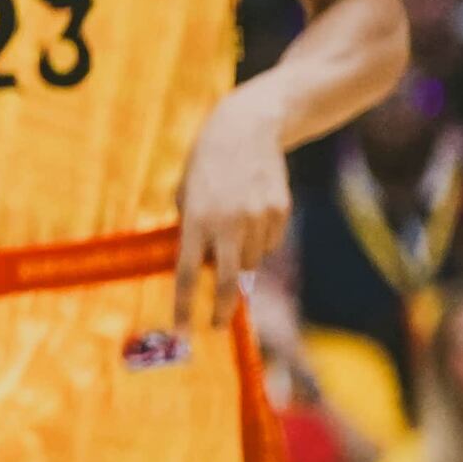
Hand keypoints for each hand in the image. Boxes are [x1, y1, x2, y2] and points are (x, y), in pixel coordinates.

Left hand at [170, 95, 289, 333]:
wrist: (246, 129)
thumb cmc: (207, 165)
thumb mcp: (186, 194)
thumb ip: (190, 230)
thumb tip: (201, 268)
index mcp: (195, 220)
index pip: (185, 274)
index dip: (183, 307)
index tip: (182, 332)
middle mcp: (227, 223)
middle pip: (225, 281)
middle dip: (220, 309)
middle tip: (215, 324)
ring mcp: (257, 218)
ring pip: (251, 262)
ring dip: (241, 260)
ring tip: (234, 230)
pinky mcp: (280, 211)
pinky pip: (270, 244)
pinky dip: (260, 241)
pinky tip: (253, 214)